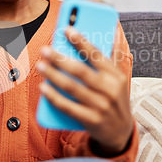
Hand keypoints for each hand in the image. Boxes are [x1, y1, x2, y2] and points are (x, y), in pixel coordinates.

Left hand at [36, 26, 133, 155]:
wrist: (120, 132)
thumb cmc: (114, 99)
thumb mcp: (117, 79)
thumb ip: (110, 57)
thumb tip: (106, 32)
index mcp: (116, 76)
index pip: (97, 55)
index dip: (81, 41)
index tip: (67, 29)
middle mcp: (110, 90)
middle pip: (81, 71)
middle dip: (61, 59)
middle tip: (45, 49)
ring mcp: (101, 106)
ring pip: (72, 87)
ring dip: (54, 75)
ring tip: (41, 65)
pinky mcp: (91, 120)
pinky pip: (68, 107)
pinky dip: (54, 97)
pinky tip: (43, 88)